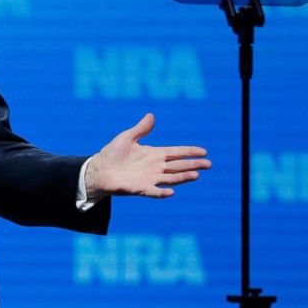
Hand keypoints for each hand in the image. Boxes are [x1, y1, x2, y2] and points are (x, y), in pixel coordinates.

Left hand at [85, 113, 209, 199]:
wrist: (99, 169)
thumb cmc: (112, 153)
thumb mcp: (127, 138)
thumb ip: (140, 129)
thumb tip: (151, 115)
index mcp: (154, 154)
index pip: (176, 152)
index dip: (189, 152)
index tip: (204, 152)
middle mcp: (155, 167)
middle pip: (178, 166)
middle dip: (193, 165)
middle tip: (208, 164)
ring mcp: (149, 178)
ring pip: (171, 178)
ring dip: (183, 178)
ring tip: (196, 175)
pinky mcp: (140, 188)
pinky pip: (154, 191)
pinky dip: (162, 192)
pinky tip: (171, 191)